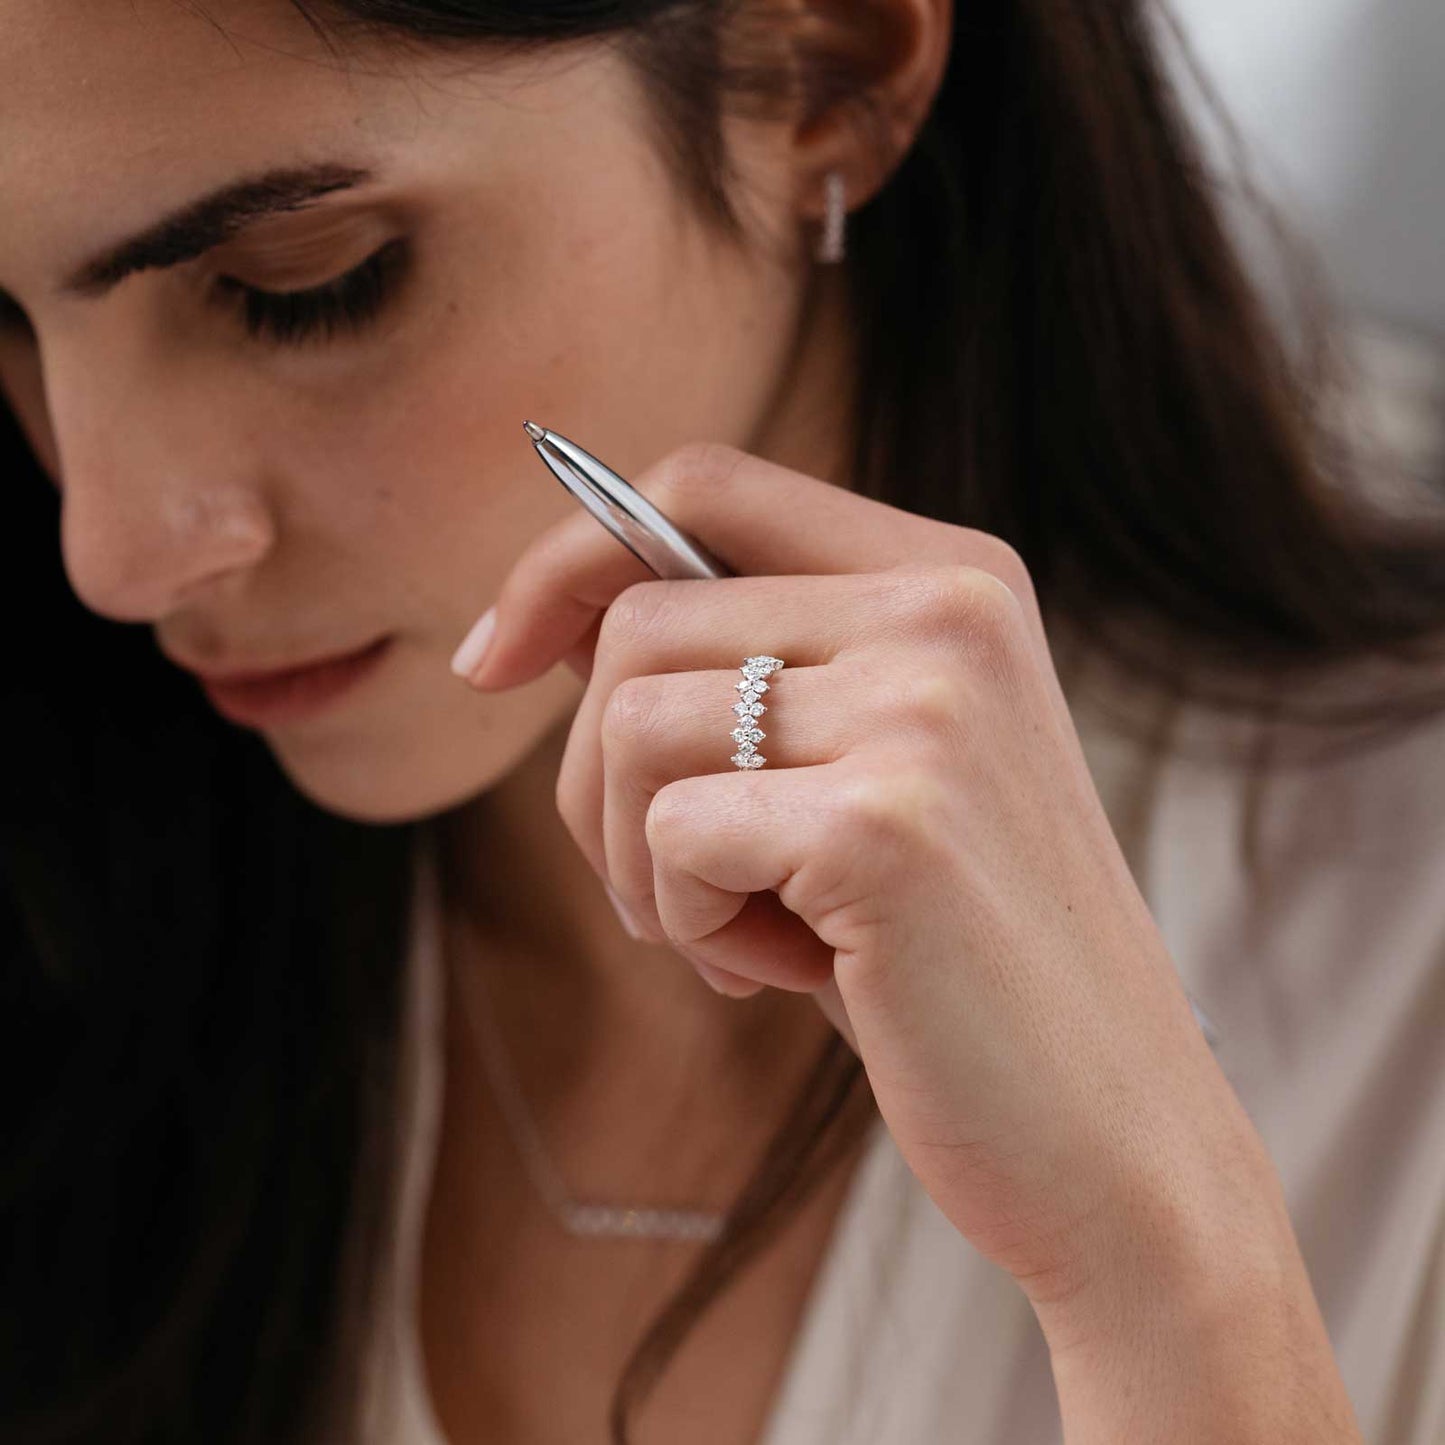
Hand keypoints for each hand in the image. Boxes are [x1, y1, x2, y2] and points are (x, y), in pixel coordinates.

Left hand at [452, 441, 1297, 1339]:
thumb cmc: (947, 951)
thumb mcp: (857, 771)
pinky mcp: (886, 823)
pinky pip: (669, 837)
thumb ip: (738, 670)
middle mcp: (947, 611)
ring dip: (639, 864)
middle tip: (671, 892)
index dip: (570, 558)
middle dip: (596, 780)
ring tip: (742, 937)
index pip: (704, 485)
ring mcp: (927, 708)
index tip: (494, 662)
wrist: (1106, 1127)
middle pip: (638, 625)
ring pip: (631, 727)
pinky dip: (688, 925)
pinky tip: (779, 972)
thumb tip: (548, 620)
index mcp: (949, 576)